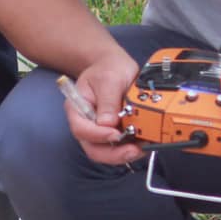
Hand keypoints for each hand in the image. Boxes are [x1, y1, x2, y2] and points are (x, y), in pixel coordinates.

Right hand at [63, 47, 145, 165]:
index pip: (81, 129)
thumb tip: (108, 124)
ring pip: (106, 152)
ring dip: (124, 154)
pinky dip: (130, 148)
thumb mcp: (109, 78)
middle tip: (133, 150)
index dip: (98, 135)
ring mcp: (99, 131)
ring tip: (142, 148)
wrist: (115, 65)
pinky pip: (118, 147)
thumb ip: (108, 101)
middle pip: (93, 148)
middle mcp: (85, 124)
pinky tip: (143, 143)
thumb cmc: (108, 68)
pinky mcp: (112, 133)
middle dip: (113, 154)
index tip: (117, 134)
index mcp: (77, 108)